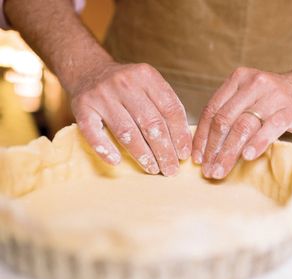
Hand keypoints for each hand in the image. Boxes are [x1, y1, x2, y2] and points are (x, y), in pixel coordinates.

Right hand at [70, 62, 191, 175]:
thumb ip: (164, 107)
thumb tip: (183, 143)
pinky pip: (94, 132)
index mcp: (147, 76)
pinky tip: (116, 161)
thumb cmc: (126, 86)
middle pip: (151, 123)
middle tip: (171, 169)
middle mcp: (125, 83)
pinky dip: (105, 149)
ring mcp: (102, 95)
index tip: (184, 154)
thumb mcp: (149, 85)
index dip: (180, 135)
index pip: (170, 109)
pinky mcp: (82, 106)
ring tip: (153, 168)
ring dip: (142, 154)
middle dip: (164, 151)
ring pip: (127, 131)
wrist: (89, 70)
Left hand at [192, 67, 291, 178]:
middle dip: (213, 148)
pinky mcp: (291, 107)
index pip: (212, 110)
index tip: (196, 158)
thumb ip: (231, 112)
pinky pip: (271, 127)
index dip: (202, 136)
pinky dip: (257, 143)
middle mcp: (253, 83)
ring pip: (244, 125)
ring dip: (229, 151)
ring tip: (221, 170)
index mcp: (238, 79)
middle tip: (207, 170)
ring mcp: (273, 95)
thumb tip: (206, 147)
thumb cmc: (275, 100)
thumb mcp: (250, 97)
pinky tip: (247, 157)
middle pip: (225, 120)